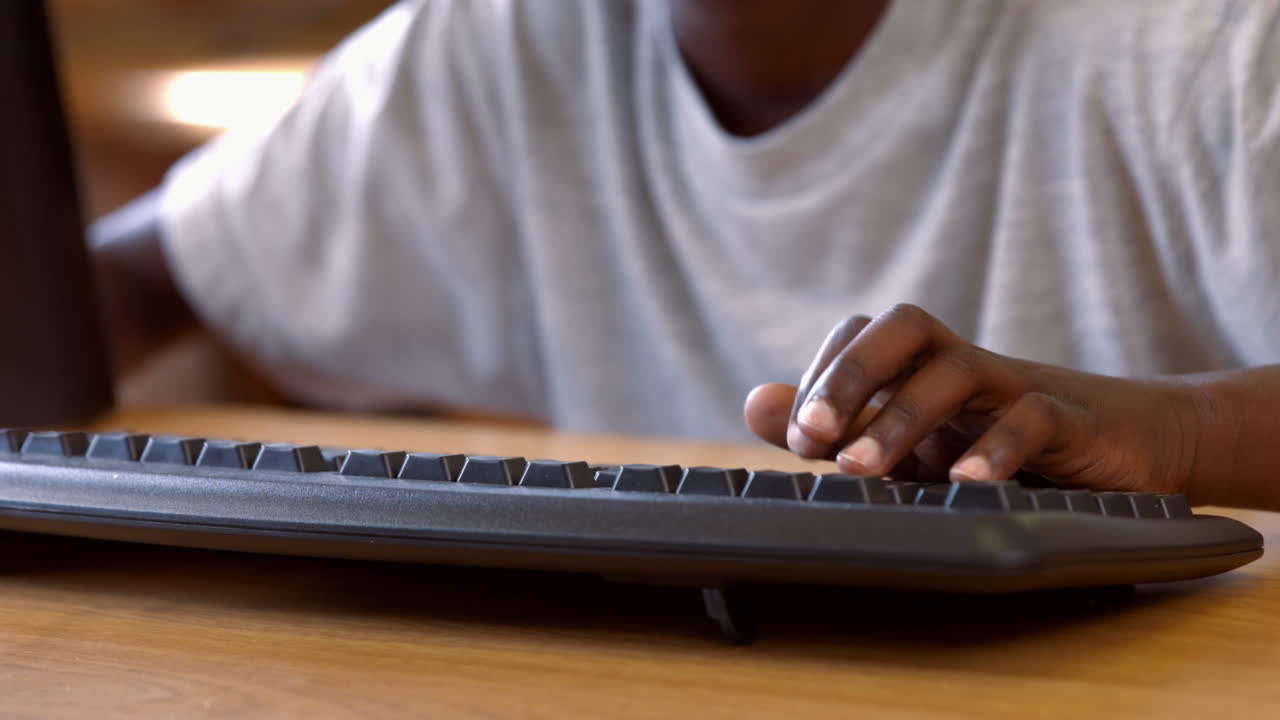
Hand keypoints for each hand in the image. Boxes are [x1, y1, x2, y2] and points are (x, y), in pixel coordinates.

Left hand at [744, 304, 1210, 498]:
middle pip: (904, 327)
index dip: (822, 375)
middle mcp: (963, 365)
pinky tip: (962, 484)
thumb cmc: (1004, 444)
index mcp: (923, 366)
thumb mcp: (912, 444)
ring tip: (862, 471)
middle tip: (809, 439)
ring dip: (900, 418)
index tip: (797, 438)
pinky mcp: (1070, 421)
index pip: (861, 334)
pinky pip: (1031, 417)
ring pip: (955, 370)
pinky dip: (994, 448)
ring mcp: (1016, 387)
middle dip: (848, 377)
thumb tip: (754, 402)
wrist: (1130, 446)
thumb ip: (835, 426)